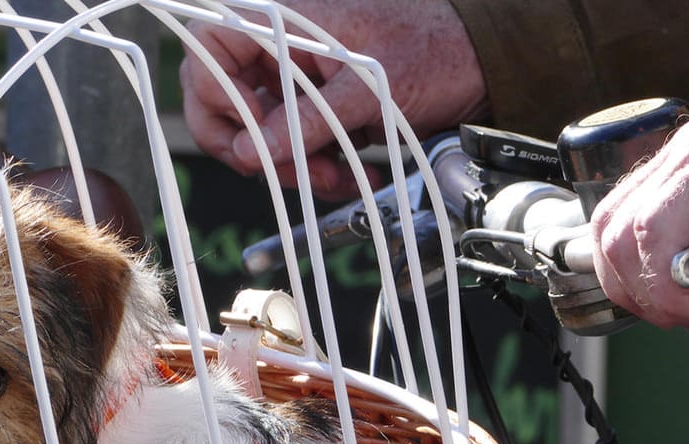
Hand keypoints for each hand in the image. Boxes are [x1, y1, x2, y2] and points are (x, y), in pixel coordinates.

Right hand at [179, 0, 486, 197]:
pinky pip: (292, 142)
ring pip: (259, 131)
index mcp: (281, 19)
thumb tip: (255, 151)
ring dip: (292, 166)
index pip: (208, 52)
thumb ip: (307, 120)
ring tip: (336, 180)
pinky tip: (346, 174)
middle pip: (223, 99)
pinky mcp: (314, 105)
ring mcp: (295, 76)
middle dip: (256, 147)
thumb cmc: (434, 50)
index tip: (259, 134)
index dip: (221, 98)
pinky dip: (313, 166)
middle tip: (291, 172)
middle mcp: (279, 44)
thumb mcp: (367, 91)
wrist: (481, 61)